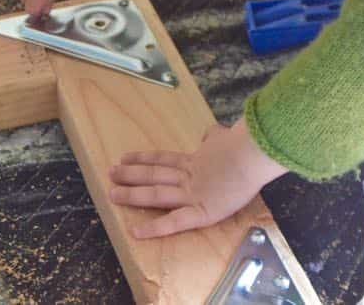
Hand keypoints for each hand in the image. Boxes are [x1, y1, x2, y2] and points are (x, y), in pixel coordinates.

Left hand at [109, 119, 286, 238]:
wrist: (253, 155)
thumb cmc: (245, 145)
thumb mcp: (226, 136)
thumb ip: (216, 137)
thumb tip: (213, 132)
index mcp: (196, 160)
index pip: (164, 159)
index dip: (144, 159)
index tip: (126, 158)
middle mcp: (189, 177)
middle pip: (154, 175)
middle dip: (130, 175)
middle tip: (111, 174)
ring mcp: (192, 194)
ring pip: (156, 193)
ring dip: (133, 194)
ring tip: (113, 194)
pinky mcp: (201, 212)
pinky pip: (174, 222)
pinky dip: (155, 228)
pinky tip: (136, 232)